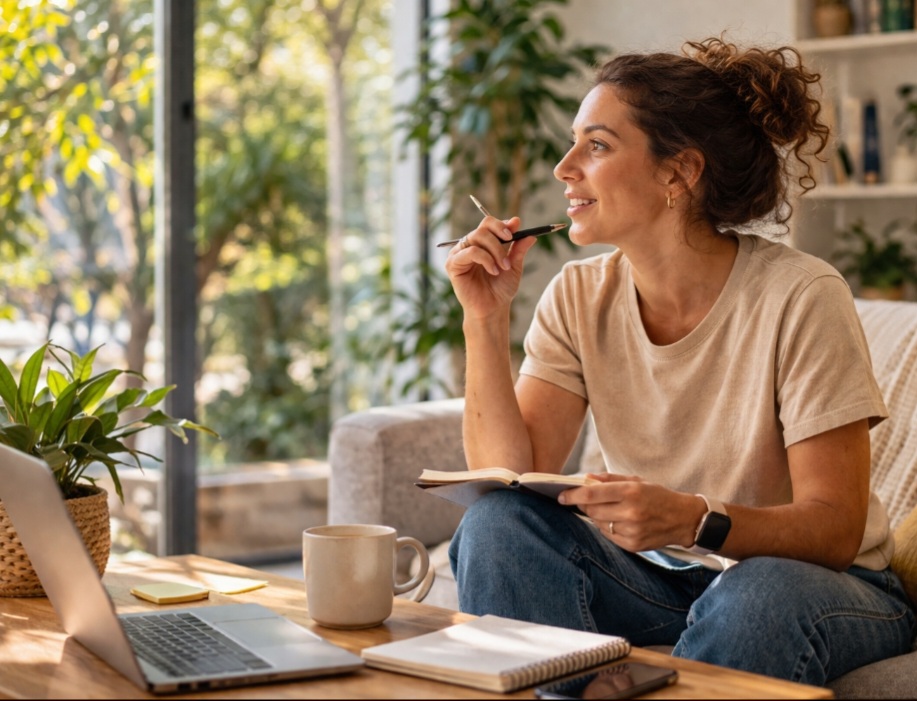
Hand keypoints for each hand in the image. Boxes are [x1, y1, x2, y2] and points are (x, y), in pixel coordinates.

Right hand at [444, 216, 537, 319]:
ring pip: (477, 236)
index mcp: (483, 243)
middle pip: (483, 227)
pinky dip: (485, 259)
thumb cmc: (501, 289)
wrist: (493, 308)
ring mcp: (459, 253)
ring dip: (494, 251)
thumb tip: (530, 234)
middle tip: (509, 255)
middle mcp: (469, 245)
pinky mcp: (452, 264)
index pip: (489, 223)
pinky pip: (470, 251)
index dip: (502, 224)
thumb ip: (519, 249)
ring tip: (502, 267)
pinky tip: (492, 271)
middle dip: (500, 238)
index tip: (516, 229)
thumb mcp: (514, 266)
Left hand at [558, 474, 704, 551]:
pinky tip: (617, 521)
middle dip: (582, 504)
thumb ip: (608, 479)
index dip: (573, 495)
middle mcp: (631, 512)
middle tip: (581, 500)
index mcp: (631, 492)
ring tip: (607, 509)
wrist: (684, 519)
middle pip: (592, 510)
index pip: (592, 494)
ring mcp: (632, 531)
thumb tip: (584, 479)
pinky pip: (608, 535)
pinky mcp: (633, 545)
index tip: (561, 496)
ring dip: (596, 516)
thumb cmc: (657, 495)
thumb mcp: (636, 480)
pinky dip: (607, 527)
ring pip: (598, 524)